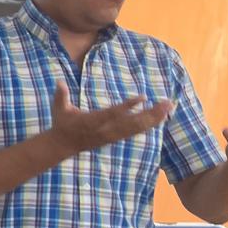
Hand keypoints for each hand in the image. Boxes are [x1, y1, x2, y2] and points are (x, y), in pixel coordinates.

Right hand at [49, 82, 171, 154]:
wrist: (63, 145)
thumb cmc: (62, 123)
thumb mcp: (59, 109)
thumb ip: (61, 95)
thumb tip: (59, 82)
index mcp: (92, 121)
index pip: (113, 113)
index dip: (127, 106)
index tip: (142, 97)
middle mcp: (105, 130)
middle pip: (132, 122)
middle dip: (151, 113)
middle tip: (166, 102)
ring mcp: (111, 135)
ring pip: (137, 128)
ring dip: (154, 118)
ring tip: (168, 107)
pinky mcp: (115, 137)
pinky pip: (135, 131)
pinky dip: (149, 124)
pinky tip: (161, 117)